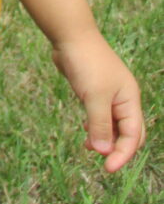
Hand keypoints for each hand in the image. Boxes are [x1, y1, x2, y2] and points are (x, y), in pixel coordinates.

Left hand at [52, 31, 144, 172]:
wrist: (71, 36)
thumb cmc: (87, 63)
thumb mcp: (94, 96)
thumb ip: (100, 124)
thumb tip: (103, 151)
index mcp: (129, 99)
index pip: (133, 134)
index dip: (123, 153)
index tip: (107, 168)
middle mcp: (123, 98)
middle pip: (127, 132)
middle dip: (116, 148)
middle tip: (100, 160)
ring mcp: (109, 94)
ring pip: (112, 124)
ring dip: (103, 138)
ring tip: (88, 146)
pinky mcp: (94, 90)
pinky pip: (100, 115)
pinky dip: (95, 126)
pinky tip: (86, 130)